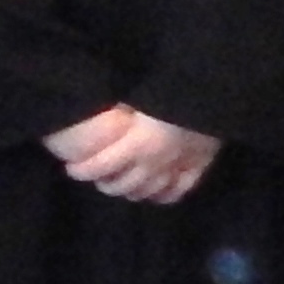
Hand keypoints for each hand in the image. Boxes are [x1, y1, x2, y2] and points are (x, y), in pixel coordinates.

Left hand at [45, 101, 224, 203]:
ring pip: (150, 191)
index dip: (83, 171)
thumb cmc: (171, 87)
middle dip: (106, 184)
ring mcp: (178, 167)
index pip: (101, 166)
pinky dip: (165, 195)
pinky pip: (180, 189)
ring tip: (122, 187)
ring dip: (132, 192)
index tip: (71, 169)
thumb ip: (119, 106)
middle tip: (97, 179)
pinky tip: (156, 194)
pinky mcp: (199, 167)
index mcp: (138, 143)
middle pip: (124, 184)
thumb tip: (94, 103)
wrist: (212, 91)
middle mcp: (155, 162)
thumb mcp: (137, 94)